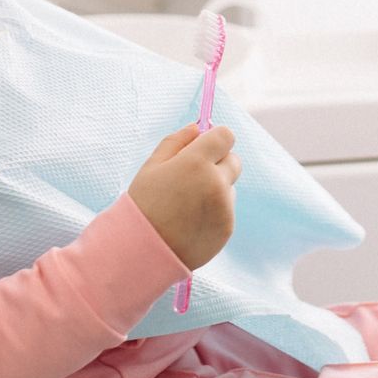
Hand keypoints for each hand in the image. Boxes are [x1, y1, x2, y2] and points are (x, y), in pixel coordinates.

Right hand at [127, 124, 239, 269]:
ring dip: (216, 188)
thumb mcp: (152, 166)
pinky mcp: (227, 227)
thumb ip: (177, 141)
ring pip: (229, 186)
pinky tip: (191, 220)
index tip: (204, 147)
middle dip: (218, 162)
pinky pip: (227, 209)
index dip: (215, 139)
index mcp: (197, 162)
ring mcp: (224, 207)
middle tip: (193, 176)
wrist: (143, 250)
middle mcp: (216, 183)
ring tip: (186, 204)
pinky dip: (214, 211)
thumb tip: (198, 127)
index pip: (226, 136)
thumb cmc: (144, 204)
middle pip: (234, 160)